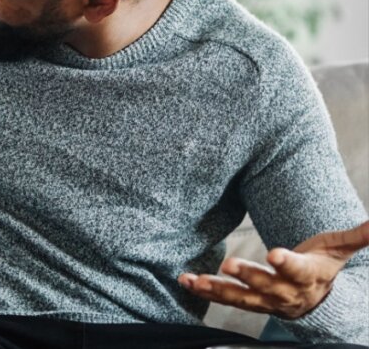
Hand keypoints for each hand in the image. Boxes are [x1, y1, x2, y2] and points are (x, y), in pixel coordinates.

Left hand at [179, 220, 368, 318]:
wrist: (316, 302)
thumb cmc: (322, 267)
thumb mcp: (337, 250)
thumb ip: (356, 236)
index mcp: (307, 276)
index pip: (298, 271)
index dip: (287, 264)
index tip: (274, 254)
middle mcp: (285, 292)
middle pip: (266, 286)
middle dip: (248, 276)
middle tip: (229, 264)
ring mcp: (264, 300)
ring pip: (240, 297)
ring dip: (217, 289)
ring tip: (196, 280)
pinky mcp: (247, 301)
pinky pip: (224, 298)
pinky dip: (204, 290)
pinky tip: (187, 281)